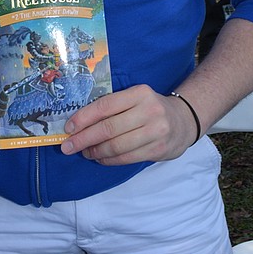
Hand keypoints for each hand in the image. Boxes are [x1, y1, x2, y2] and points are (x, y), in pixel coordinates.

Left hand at [60, 84, 198, 165]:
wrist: (184, 121)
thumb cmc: (150, 109)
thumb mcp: (135, 98)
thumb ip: (113, 107)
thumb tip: (79, 124)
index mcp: (140, 93)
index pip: (105, 106)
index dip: (83, 118)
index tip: (68, 128)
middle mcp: (149, 111)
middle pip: (108, 128)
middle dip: (84, 139)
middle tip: (68, 147)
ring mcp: (156, 132)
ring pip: (116, 146)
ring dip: (95, 152)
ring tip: (85, 152)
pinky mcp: (158, 150)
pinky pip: (126, 158)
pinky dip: (109, 160)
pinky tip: (100, 158)